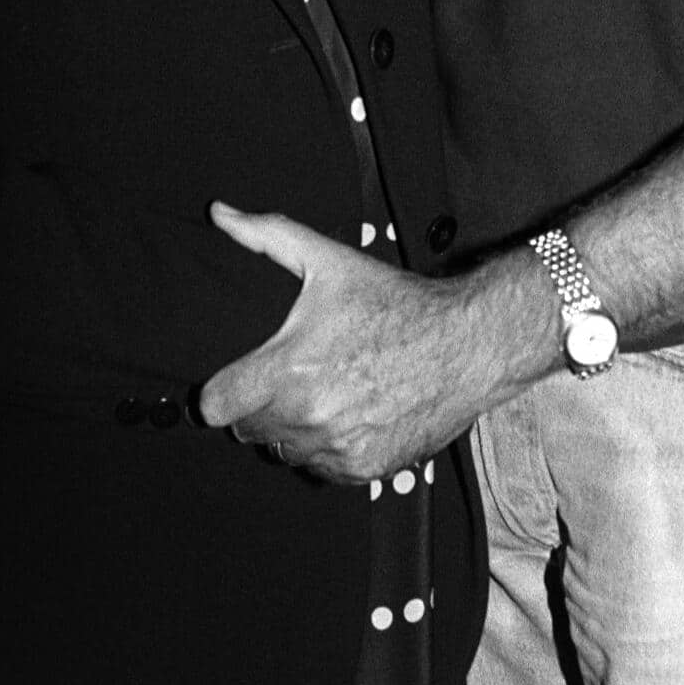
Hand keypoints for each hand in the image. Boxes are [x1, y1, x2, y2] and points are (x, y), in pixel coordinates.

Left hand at [198, 203, 500, 484]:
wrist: (466, 344)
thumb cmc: (397, 303)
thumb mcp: (328, 260)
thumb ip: (266, 236)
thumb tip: (220, 214)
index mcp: (291, 370)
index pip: (217, 406)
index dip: (220, 392)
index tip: (233, 382)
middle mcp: (310, 416)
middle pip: (248, 432)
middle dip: (259, 406)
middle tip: (287, 378)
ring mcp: (337, 448)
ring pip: (284, 453)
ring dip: (292, 430)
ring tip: (321, 394)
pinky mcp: (363, 469)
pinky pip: (321, 470)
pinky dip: (326, 449)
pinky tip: (347, 414)